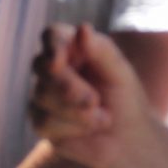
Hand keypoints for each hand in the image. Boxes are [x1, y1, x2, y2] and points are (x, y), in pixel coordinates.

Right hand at [29, 25, 146, 167]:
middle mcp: (53, 69)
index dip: (52, 45)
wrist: (127, 139)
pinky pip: (44, 120)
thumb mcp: (119, 73)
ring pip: (42, 95)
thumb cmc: (125, 99)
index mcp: (72, 48)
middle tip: (94, 101)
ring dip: (76, 110)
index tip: (58, 59)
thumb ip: (102, 51)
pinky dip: (72, 126)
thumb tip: (82, 28)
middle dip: (68, 86)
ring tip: (103, 118)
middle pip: (42, 66)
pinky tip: (88, 128)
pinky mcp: (40, 121)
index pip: (52, 36)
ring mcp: (43, 94)